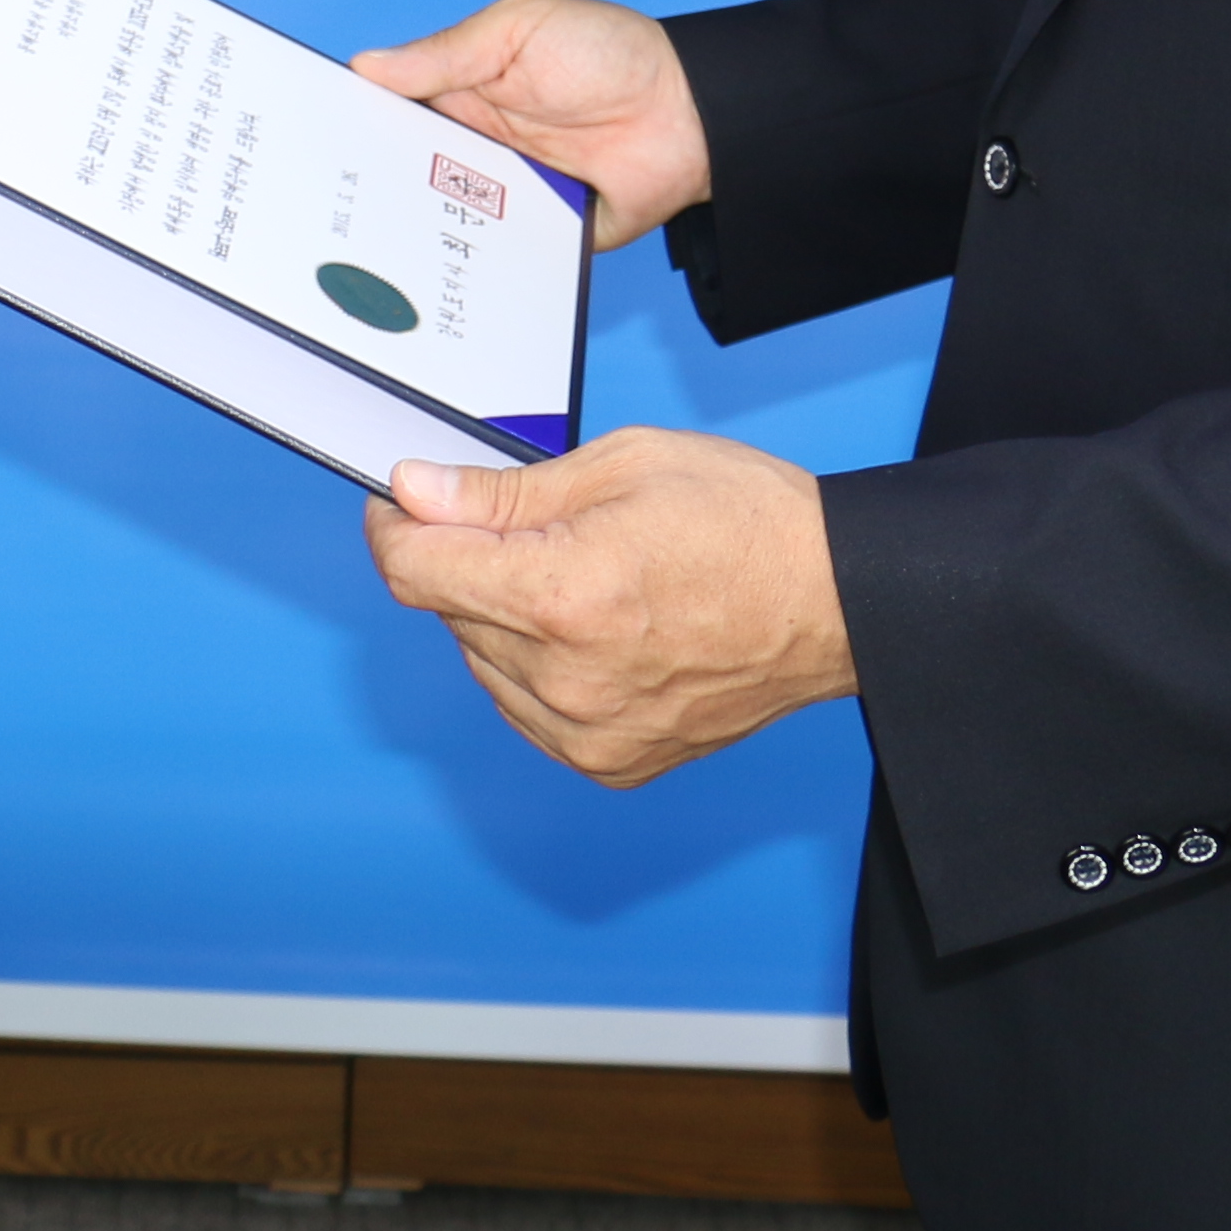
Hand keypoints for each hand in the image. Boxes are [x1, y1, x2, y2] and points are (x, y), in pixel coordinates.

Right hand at [352, 0, 709, 246]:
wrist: (692, 115)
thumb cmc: (610, 53)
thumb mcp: (521, 29)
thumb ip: (447, 52)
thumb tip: (366, 66)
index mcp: (461, 89)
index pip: (391, 110)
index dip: (355, 122)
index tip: (317, 138)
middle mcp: (474, 145)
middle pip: (405, 170)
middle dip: (374, 182)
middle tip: (333, 200)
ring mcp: (504, 192)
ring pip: (441, 217)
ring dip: (417, 224)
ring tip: (371, 242)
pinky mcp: (537, 234)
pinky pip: (494, 252)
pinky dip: (472, 259)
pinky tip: (438, 269)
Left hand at [365, 427, 853, 786]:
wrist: (835, 602)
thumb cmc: (745, 523)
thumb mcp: (618, 467)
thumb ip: (500, 493)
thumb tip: (416, 494)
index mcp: (564, 597)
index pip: (414, 571)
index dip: (395, 523)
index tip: (404, 501)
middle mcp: (568, 680)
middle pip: (447, 612)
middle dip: (466, 560)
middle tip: (533, 527)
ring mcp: (589, 732)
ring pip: (482, 661)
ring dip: (500, 616)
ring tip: (581, 578)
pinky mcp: (610, 763)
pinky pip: (524, 707)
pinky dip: (535, 666)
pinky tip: (592, 628)